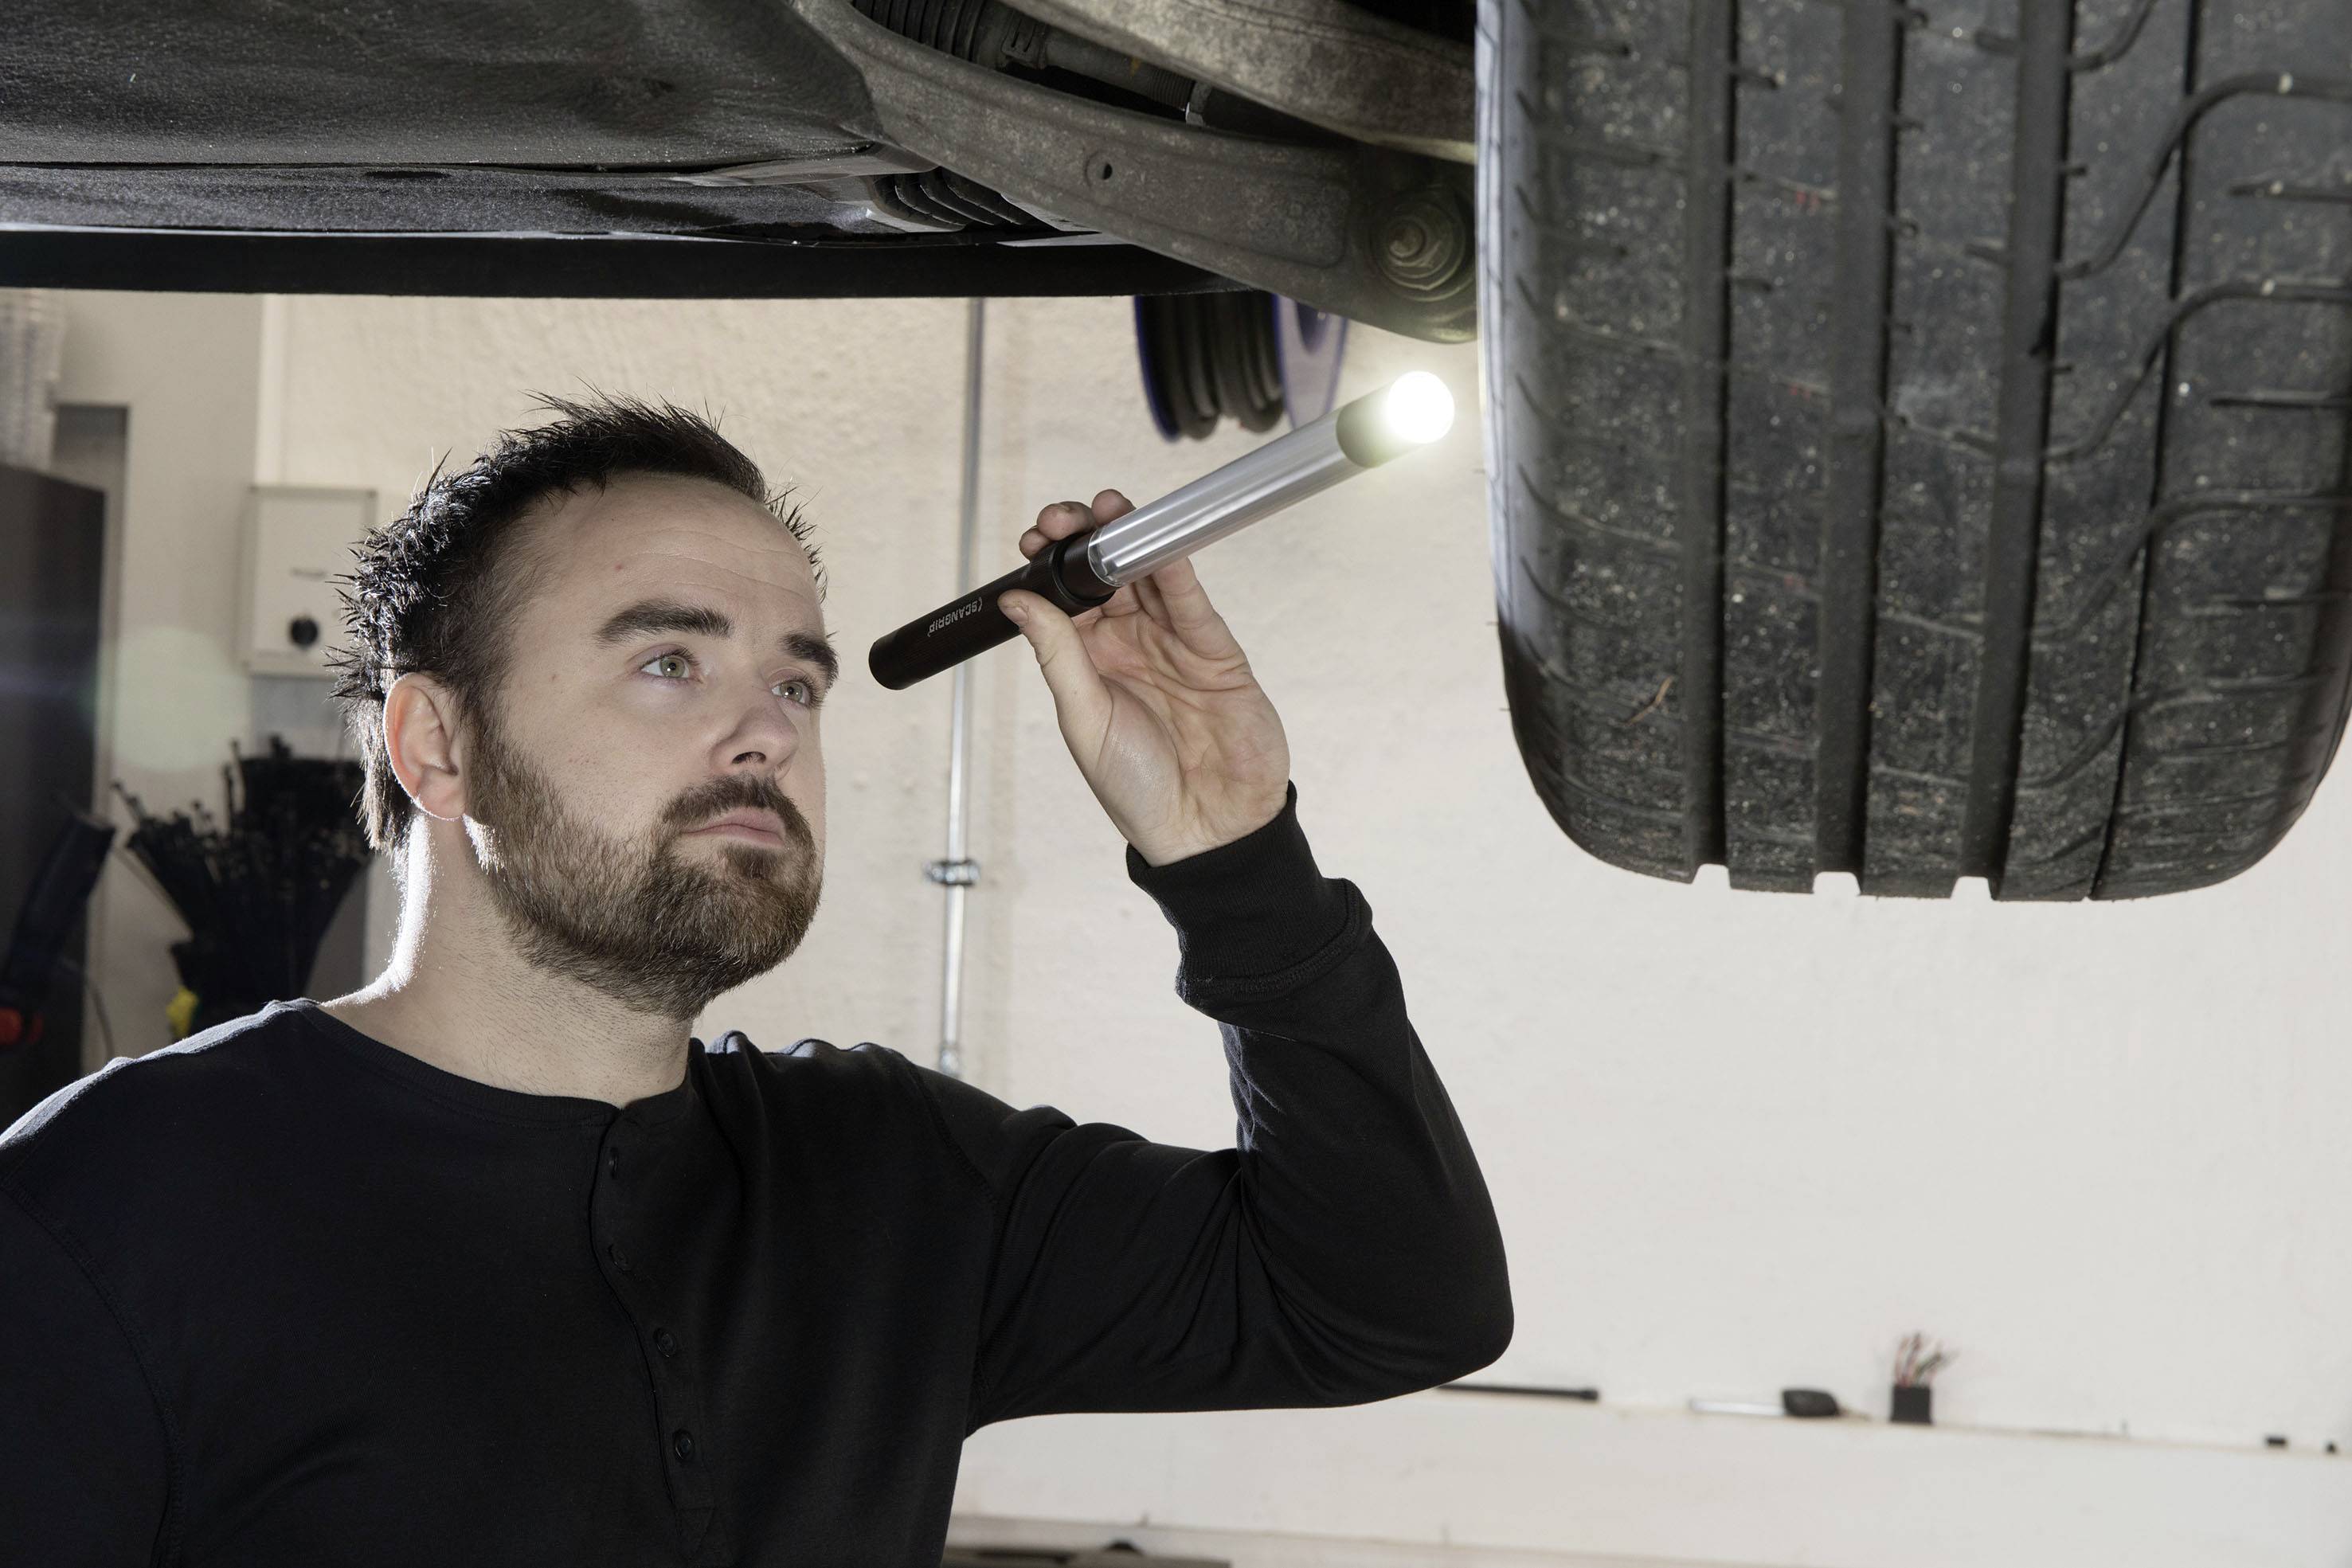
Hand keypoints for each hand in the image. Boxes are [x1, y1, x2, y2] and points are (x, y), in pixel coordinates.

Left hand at [998, 489, 1291, 866]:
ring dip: (1128, 541)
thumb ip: (1057, 653)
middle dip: (1085, 540)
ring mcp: (1176, 646)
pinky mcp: (1218, 653)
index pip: (1067, 598)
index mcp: (1092, 664)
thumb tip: (1014, 600)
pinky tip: (1156, 542)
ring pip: (1150, 578)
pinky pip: (1193, 602)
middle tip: (1063, 517)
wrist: (1205, 830)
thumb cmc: (1138, 789)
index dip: (1051, 564)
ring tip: (1105, 509)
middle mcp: (1133, 646)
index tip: (1032, 538)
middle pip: (1108, 577)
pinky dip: (1175, 568)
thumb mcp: (1083, 718)